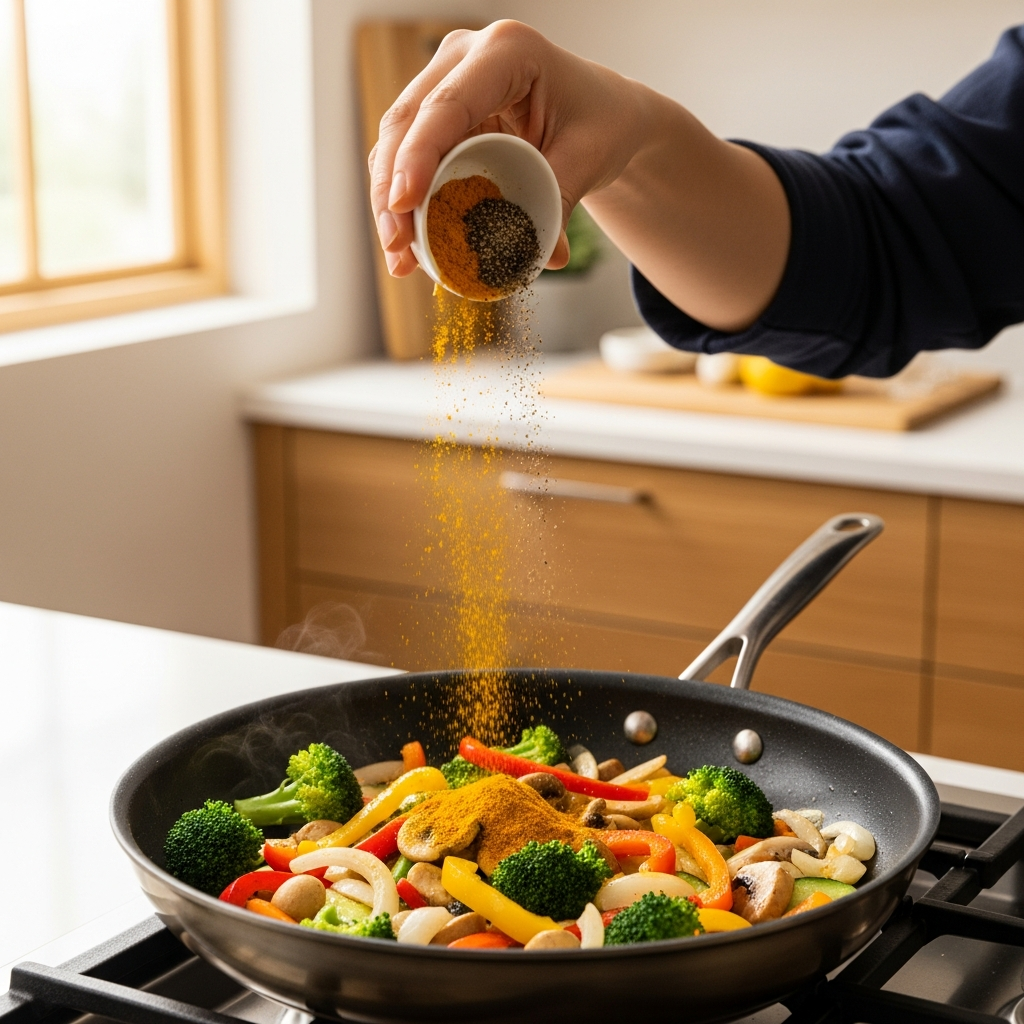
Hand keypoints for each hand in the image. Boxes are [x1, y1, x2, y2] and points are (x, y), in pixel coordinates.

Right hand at [368, 21, 648, 277]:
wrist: (602, 113)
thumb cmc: (600, 122)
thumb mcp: (588, 160)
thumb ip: (558, 202)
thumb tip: (542, 260)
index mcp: (508, 52)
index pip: (448, 105)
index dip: (418, 156)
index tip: (404, 204)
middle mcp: (465, 56)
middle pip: (407, 123)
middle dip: (393, 189)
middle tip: (397, 247)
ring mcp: (444, 81)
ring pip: (396, 142)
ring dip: (391, 203)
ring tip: (399, 257)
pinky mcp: (438, 114)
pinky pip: (408, 158)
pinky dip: (405, 203)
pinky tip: (407, 246)